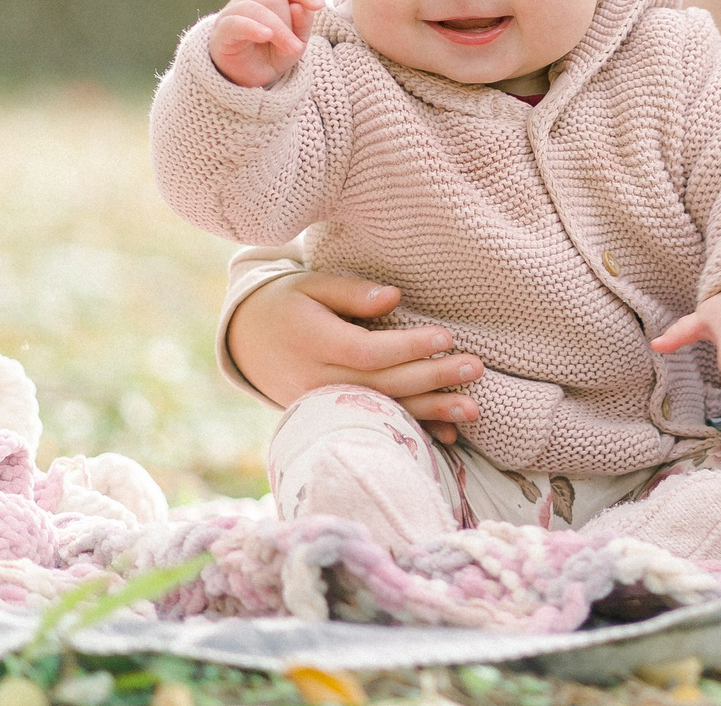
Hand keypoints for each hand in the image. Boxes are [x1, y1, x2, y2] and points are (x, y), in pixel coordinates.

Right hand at [210, 0, 327, 88]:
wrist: (246, 82)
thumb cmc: (271, 56)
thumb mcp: (295, 43)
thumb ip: (301, 25)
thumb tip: (301, 7)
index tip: (319, 5)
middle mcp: (250, 0)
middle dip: (289, 21)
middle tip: (294, 46)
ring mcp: (233, 13)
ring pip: (255, 7)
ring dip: (277, 29)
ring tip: (289, 48)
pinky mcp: (222, 31)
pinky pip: (236, 22)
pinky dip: (252, 27)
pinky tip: (265, 35)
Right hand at [226, 272, 486, 441]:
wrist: (246, 343)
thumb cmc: (287, 304)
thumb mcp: (310, 285)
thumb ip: (350, 291)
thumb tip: (393, 297)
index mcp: (314, 343)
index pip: (366, 351)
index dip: (406, 347)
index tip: (445, 336)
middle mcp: (318, 380)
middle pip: (382, 384)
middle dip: (431, 378)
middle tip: (474, 368)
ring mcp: (324, 405)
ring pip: (384, 410)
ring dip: (431, 411)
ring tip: (472, 408)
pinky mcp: (332, 417)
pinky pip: (376, 425)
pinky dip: (412, 430)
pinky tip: (447, 434)